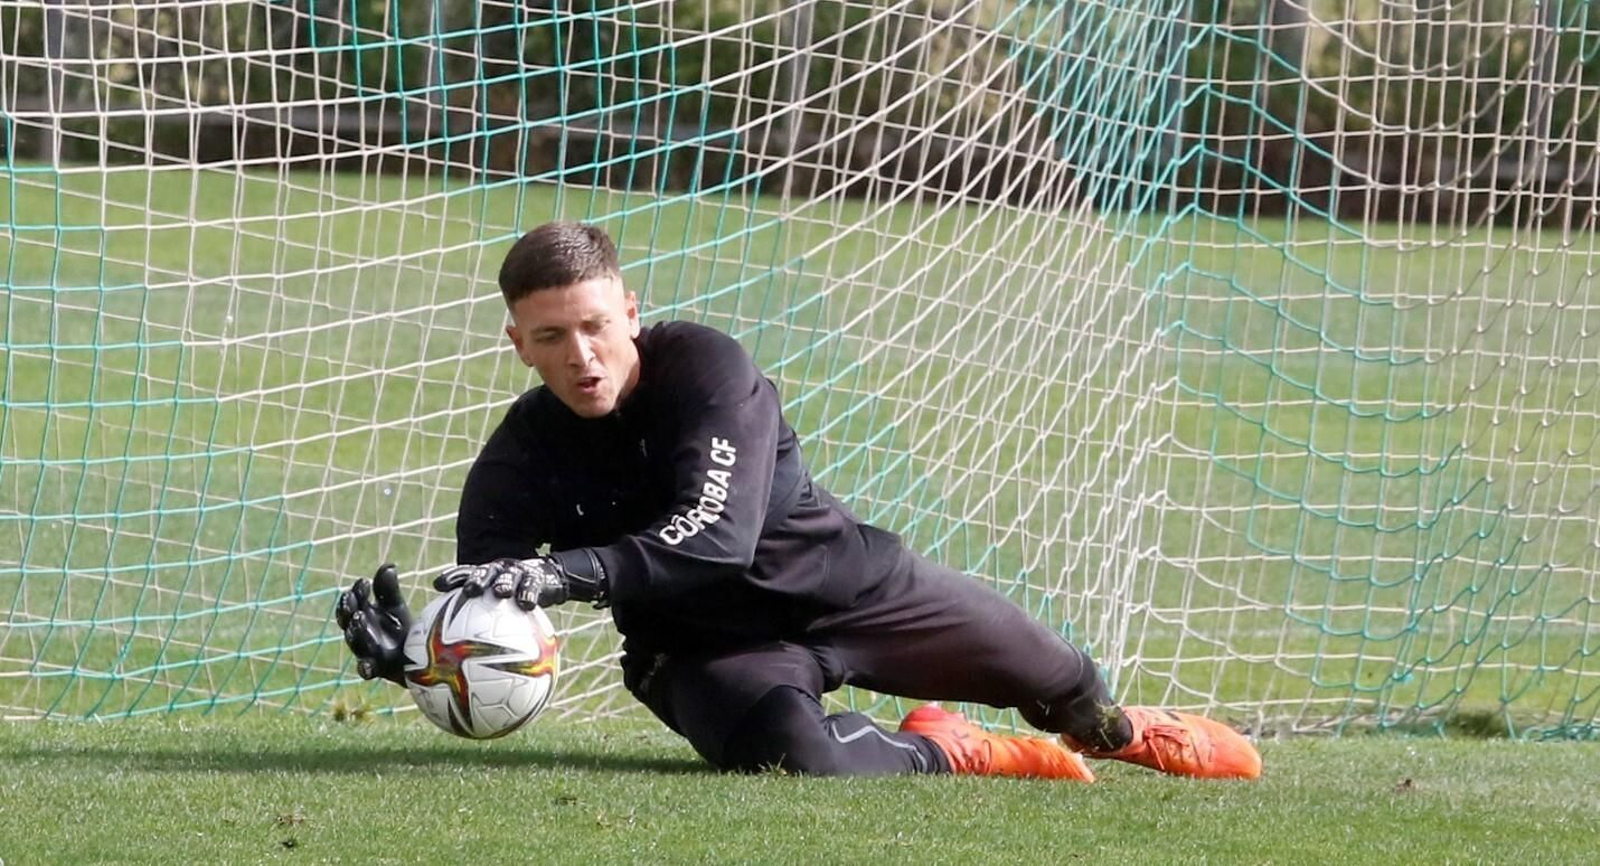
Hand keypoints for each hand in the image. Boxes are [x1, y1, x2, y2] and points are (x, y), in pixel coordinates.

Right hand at [335, 564, 413, 683]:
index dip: (355, 592)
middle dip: (348, 609)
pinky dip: (364, 668)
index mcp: (360, 615)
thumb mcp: (394, 605)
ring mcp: (366, 651)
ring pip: (355, 642)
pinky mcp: (377, 669)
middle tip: (352, 598)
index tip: (365, 583)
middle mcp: (359, 633)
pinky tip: (366, 666)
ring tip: (360, 617)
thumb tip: (389, 566)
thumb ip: (388, 588)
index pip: (351, 602)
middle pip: (347, 620)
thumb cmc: (398, 626)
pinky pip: (366, 670)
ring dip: (355, 630)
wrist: (415, 655)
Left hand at [433, 557, 573, 609]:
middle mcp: (499, 571)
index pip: (465, 574)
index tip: (439, 586)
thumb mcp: (497, 610)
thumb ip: (477, 623)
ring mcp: (517, 572)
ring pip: (509, 576)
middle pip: (485, 572)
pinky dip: (528, 593)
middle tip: (471, 590)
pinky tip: (527, 605)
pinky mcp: (535, 577)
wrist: (545, 579)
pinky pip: (532, 586)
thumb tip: (452, 653)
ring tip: (502, 592)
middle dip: (478, 579)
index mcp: (485, 575)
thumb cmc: (515, 601)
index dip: (452, 578)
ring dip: (504, 583)